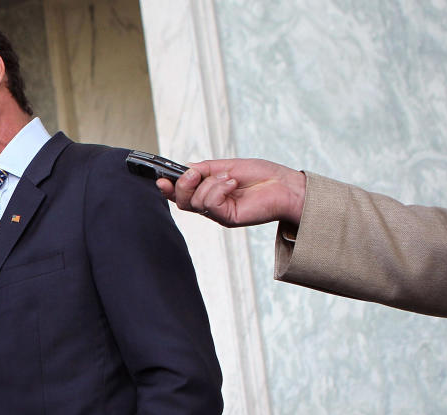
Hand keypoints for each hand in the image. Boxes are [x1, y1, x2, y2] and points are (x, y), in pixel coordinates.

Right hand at [156, 158, 306, 228]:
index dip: (168, 188)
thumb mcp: (227, 166)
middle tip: (194, 173)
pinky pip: (210, 204)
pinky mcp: (227, 218)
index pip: (182, 193)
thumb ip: (205, 169)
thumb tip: (184, 170)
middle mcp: (211, 205)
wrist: (286, 186)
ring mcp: (219, 213)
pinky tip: (232, 184)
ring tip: (228, 177)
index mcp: (209, 191)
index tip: (160, 179)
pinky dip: (218, 190)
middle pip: (182, 201)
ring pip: (195, 202)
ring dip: (209, 184)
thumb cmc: (263, 175)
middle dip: (183, 185)